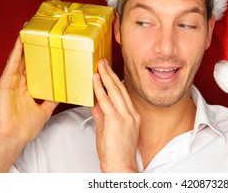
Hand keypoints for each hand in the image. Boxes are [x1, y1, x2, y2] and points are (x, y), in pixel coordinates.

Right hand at [0, 36, 57, 171]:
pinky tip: (21, 41)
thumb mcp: (45, 110)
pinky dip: (16, 52)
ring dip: (23, 44)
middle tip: (39, 31)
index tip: (48, 45)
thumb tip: (64, 93)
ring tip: (29, 29)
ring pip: (18, 59)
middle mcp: (18, 82)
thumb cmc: (25, 128)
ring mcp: (11, 82)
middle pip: (26, 60)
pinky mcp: (5, 83)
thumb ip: (52, 100)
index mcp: (27, 88)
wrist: (13, 139)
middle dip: (32, 46)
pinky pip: (11, 64)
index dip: (40, 56)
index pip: (34, 68)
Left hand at [91, 58, 139, 172]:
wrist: (120, 166)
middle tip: (103, 63)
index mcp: (132, 116)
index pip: (123, 94)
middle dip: (111, 74)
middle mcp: (131, 114)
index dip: (115, 81)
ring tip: (99, 66)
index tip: (109, 72)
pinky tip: (95, 81)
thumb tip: (95, 103)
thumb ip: (102, 116)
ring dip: (106, 77)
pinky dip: (100, 89)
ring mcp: (125, 117)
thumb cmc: (116, 153)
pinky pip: (106, 101)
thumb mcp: (108, 131)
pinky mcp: (116, 121)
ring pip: (115, 92)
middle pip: (120, 89)